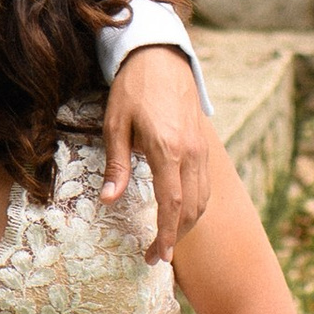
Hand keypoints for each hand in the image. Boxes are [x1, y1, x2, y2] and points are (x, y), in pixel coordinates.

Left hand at [104, 44, 211, 263]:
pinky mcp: (203, 146)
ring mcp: (200, 149)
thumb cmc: (133, 89)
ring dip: (187, 224)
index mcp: (167, 149)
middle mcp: (190, 153)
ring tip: (167, 241)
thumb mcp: (115, 125)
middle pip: (191, 208)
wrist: (161, 57)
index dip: (165, 234)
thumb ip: (117, 165)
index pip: (172, 203)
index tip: (156, 256)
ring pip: (203, 199)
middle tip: (156, 257)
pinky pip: (205, 185)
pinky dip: (195, 206)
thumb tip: (109, 200)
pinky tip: (179, 214)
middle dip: (176, 237)